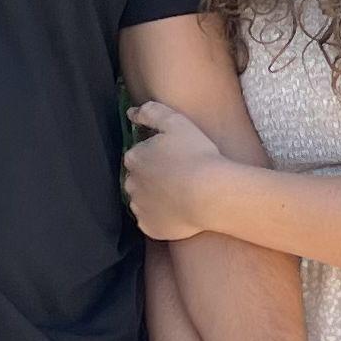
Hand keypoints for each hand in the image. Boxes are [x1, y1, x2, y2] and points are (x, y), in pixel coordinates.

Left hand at [124, 98, 236, 243]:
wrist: (210, 194)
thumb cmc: (196, 154)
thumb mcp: (176, 122)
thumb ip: (150, 112)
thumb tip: (131, 112)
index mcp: (134, 158)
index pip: (138, 155)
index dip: (156, 156)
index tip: (174, 158)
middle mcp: (130, 183)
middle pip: (138, 178)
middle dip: (152, 177)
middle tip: (178, 176)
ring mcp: (139, 208)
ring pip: (143, 201)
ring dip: (155, 198)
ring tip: (180, 195)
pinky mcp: (149, 228)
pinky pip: (152, 221)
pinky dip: (161, 218)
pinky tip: (178, 212)